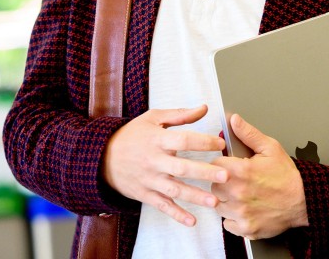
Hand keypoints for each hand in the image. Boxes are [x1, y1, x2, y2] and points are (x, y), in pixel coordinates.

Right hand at [102, 104, 228, 226]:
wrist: (102, 157)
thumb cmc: (132, 135)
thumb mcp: (153, 118)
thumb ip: (180, 115)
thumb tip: (204, 108)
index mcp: (157, 139)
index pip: (183, 140)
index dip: (202, 142)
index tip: (221, 145)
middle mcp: (154, 161)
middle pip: (182, 167)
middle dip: (204, 172)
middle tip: (226, 176)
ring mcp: (149, 180)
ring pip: (174, 190)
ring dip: (195, 197)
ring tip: (215, 201)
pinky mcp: (145, 194)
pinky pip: (162, 206)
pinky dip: (176, 215)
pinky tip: (192, 221)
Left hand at [211, 114, 308, 238]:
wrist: (303, 201)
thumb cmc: (287, 176)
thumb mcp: (270, 148)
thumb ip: (249, 134)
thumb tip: (234, 120)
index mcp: (242, 171)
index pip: (214, 165)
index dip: (222, 164)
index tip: (230, 166)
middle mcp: (238, 193)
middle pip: (213, 185)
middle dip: (222, 181)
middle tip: (236, 180)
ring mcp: (241, 213)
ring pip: (218, 205)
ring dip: (226, 200)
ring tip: (241, 194)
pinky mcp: (245, 228)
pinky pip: (227, 223)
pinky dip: (232, 218)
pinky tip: (243, 209)